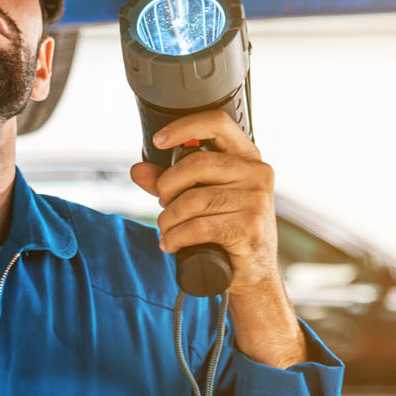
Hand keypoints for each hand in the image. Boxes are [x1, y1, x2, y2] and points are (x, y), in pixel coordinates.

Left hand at [130, 109, 306, 367]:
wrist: (252, 272)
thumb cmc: (226, 227)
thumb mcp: (197, 198)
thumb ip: (168, 181)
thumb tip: (138, 170)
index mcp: (247, 157)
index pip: (217, 123)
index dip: (183, 127)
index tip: (158, 141)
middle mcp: (258, 173)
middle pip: (196, 164)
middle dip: (167, 186)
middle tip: (162, 203)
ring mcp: (257, 200)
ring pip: (193, 199)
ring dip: (169, 218)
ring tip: (166, 229)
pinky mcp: (250, 228)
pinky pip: (199, 226)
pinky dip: (176, 237)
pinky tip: (171, 244)